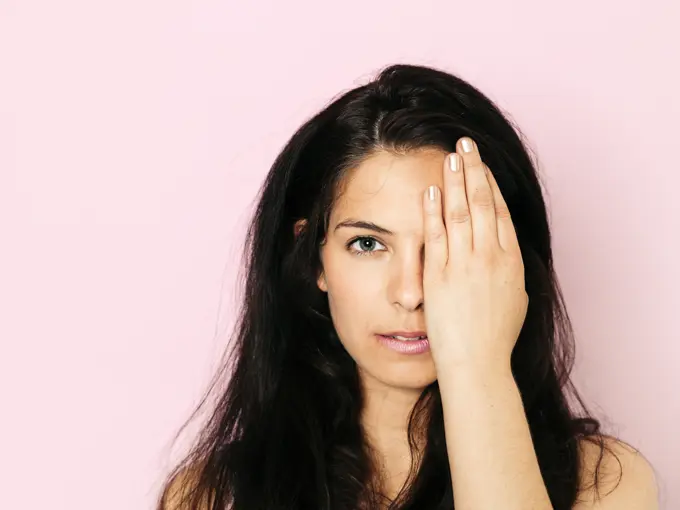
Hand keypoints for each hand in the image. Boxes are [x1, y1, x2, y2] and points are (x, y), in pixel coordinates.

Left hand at [422, 137, 527, 374]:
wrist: (477, 364)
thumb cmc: (496, 337)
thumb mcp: (515, 299)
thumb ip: (510, 271)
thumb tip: (505, 252)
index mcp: (511, 261)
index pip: (500, 211)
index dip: (491, 184)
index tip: (483, 165)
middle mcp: (490, 257)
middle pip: (482, 202)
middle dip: (474, 169)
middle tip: (466, 144)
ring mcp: (464, 264)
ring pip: (461, 211)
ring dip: (456, 180)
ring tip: (450, 155)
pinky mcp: (439, 275)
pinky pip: (437, 235)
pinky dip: (435, 211)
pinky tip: (432, 190)